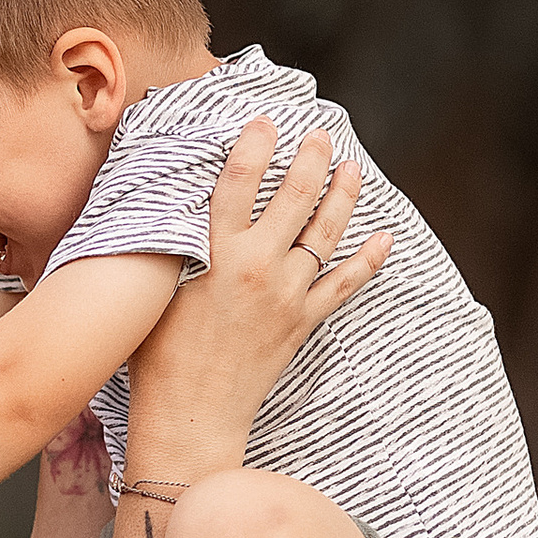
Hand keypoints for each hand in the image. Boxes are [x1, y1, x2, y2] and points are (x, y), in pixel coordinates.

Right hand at [123, 122, 387, 464]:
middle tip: (319, 135)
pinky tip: (385, 237)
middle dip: (309, 160)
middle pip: (292, 198)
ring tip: (352, 168)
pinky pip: (343, 284)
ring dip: (342, 195)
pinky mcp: (301, 323)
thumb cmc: (155, 357)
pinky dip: (367, 260)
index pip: (237, 183)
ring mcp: (285, 295)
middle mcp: (257, 268)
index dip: (254, 147)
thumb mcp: (153, 290)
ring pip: (325, 233)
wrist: (188, 416)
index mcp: (214, 255)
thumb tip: (173, 211)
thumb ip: (169, 247)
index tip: (265, 121)